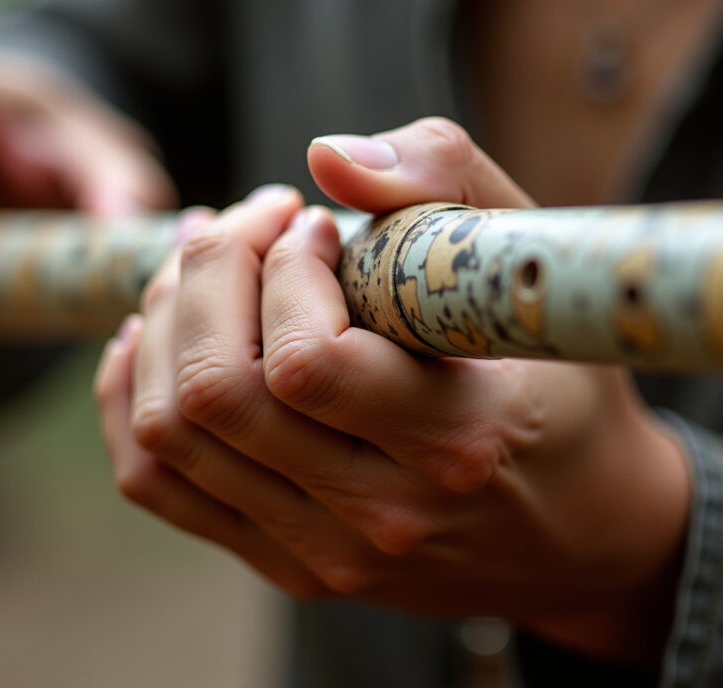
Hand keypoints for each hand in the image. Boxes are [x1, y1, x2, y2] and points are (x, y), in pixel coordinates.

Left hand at [95, 118, 688, 662]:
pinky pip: (158, 483)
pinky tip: (158, 340)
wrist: (589, 536)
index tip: (317, 225)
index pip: (305, 362)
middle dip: (203, 277)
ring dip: (163, 324)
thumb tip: (324, 156)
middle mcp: (383, 514)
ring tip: (203, 269)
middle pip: (216, 394)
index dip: (282, 269)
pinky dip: (132, 398)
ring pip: (170, 436)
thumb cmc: (565, 387)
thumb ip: (449, 181)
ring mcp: (327, 554)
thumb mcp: (536, 268)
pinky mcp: (289, 565)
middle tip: (246, 226)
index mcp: (459, 440)